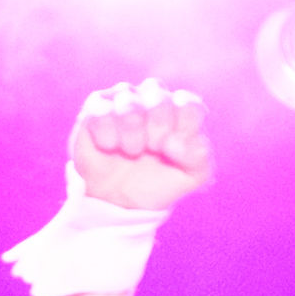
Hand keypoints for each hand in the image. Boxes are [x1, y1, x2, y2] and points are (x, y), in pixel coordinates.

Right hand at [65, 78, 214, 219]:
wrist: (120, 200)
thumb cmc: (158, 180)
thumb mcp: (191, 175)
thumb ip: (199, 156)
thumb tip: (174, 142)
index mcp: (181, 108)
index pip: (189, 105)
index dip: (183, 131)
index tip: (173, 152)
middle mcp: (153, 96)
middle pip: (160, 100)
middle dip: (157, 134)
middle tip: (151, 150)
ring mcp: (123, 98)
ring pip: (130, 106)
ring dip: (132, 138)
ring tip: (131, 152)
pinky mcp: (95, 107)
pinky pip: (101, 114)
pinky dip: (108, 139)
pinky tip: (110, 147)